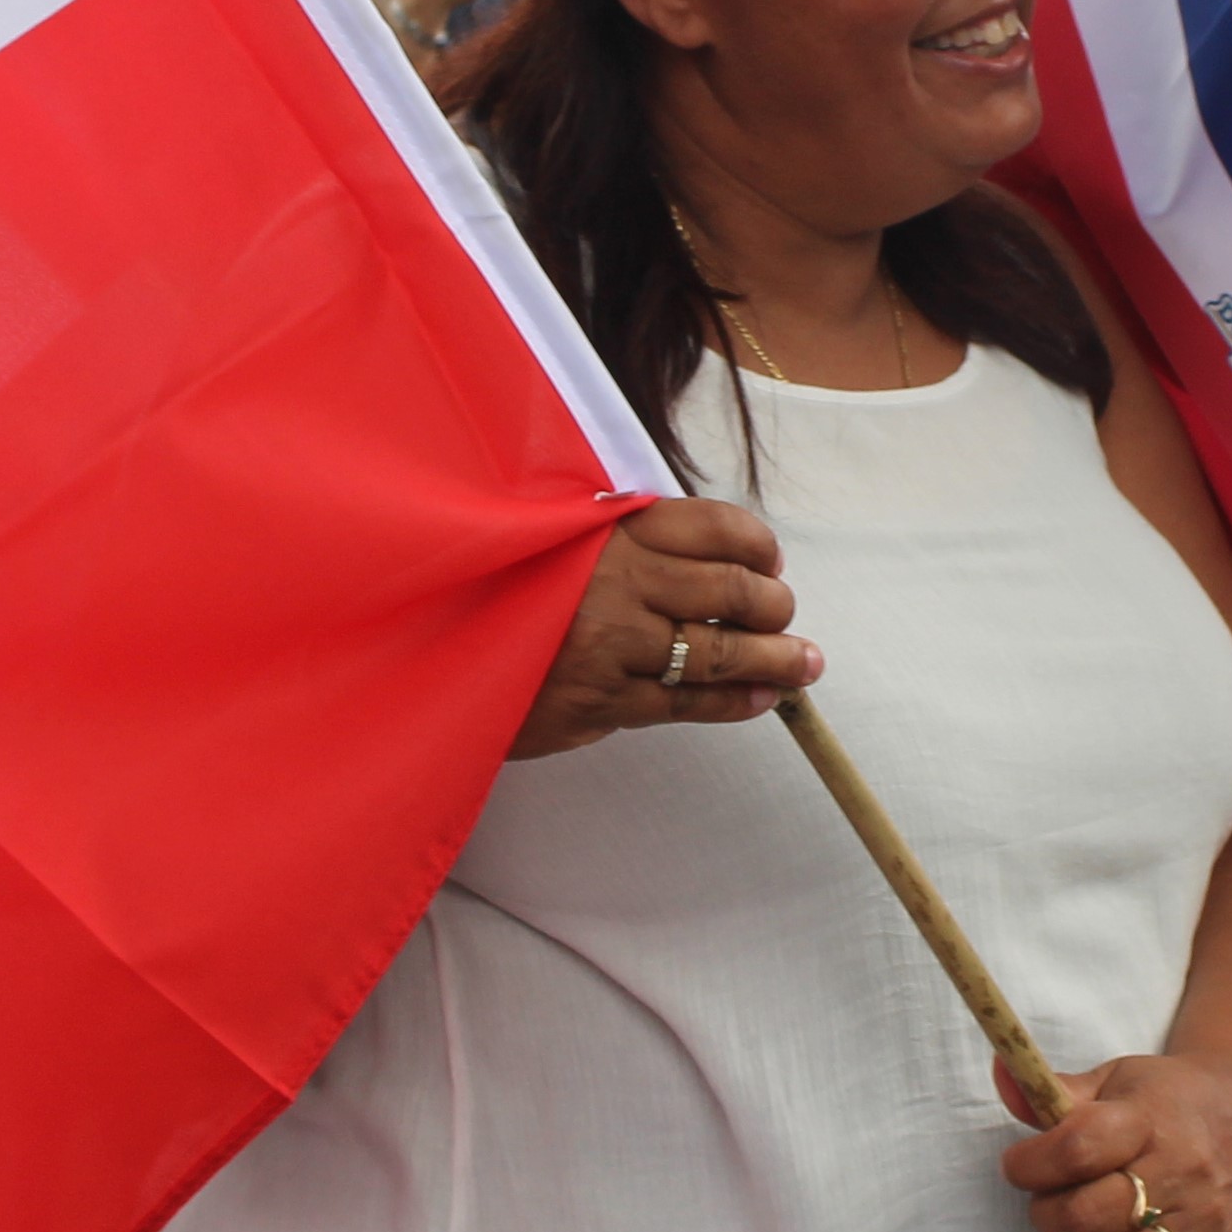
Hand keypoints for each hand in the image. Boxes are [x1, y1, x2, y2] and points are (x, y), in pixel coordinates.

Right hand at [508, 498, 822, 758]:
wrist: (426, 651)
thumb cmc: (500, 589)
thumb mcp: (555, 537)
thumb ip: (622, 536)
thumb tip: (706, 555)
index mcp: (608, 528)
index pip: (714, 528)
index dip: (755, 547)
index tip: (769, 562)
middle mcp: (616, 581)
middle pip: (731, 592)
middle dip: (773, 607)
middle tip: (785, 616)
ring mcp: (610, 645)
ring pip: (720, 654)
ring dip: (775, 660)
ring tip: (805, 664)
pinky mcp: (599, 701)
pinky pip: (687, 704)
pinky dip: (735, 702)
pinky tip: (762, 699)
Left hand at [995, 1051, 1231, 1231]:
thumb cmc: (1164, 1098)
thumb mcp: (1111, 1079)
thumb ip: (1050, 1087)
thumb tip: (1001, 1072)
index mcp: (1149, 1118)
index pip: (1077, 1149)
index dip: (1030, 1164)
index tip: (1017, 1164)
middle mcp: (1180, 1172)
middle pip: (1088, 1215)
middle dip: (1046, 1213)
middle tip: (1046, 1200)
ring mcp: (1199, 1223)